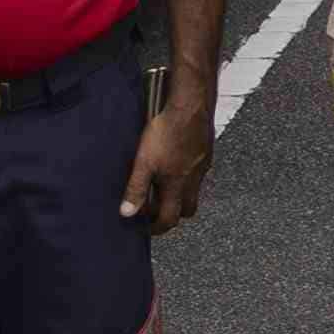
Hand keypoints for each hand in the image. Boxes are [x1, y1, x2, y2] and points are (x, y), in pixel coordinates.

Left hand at [121, 99, 214, 229]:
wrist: (190, 105)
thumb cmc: (167, 131)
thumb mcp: (144, 162)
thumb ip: (136, 188)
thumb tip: (127, 212)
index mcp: (177, 185)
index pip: (170, 218)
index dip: (158, 227)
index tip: (148, 228)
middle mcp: (193, 179)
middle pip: (187, 209)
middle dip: (173, 213)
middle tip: (157, 209)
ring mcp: (202, 166)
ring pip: (194, 190)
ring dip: (180, 194)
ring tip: (164, 185)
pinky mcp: (206, 152)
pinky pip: (198, 172)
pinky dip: (187, 175)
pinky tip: (176, 162)